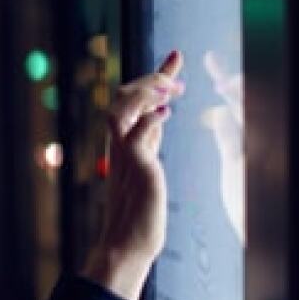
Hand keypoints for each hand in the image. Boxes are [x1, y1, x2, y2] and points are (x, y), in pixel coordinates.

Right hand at [82, 50, 184, 299]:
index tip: (176, 56)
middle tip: (178, 81)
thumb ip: (149, 142)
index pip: (137, 99)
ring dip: (146, 91)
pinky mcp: (134, 166)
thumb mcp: (147, 167)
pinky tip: (166, 114)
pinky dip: (150, 117)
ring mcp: (124, 154)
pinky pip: (135, 132)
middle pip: (124, 95)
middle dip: (152, 79)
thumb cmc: (139, 212)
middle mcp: (119, 144)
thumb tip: (159, 118)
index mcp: (124, 142)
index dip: (157, 75)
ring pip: (122, 106)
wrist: (128, 243)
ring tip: (170, 90)